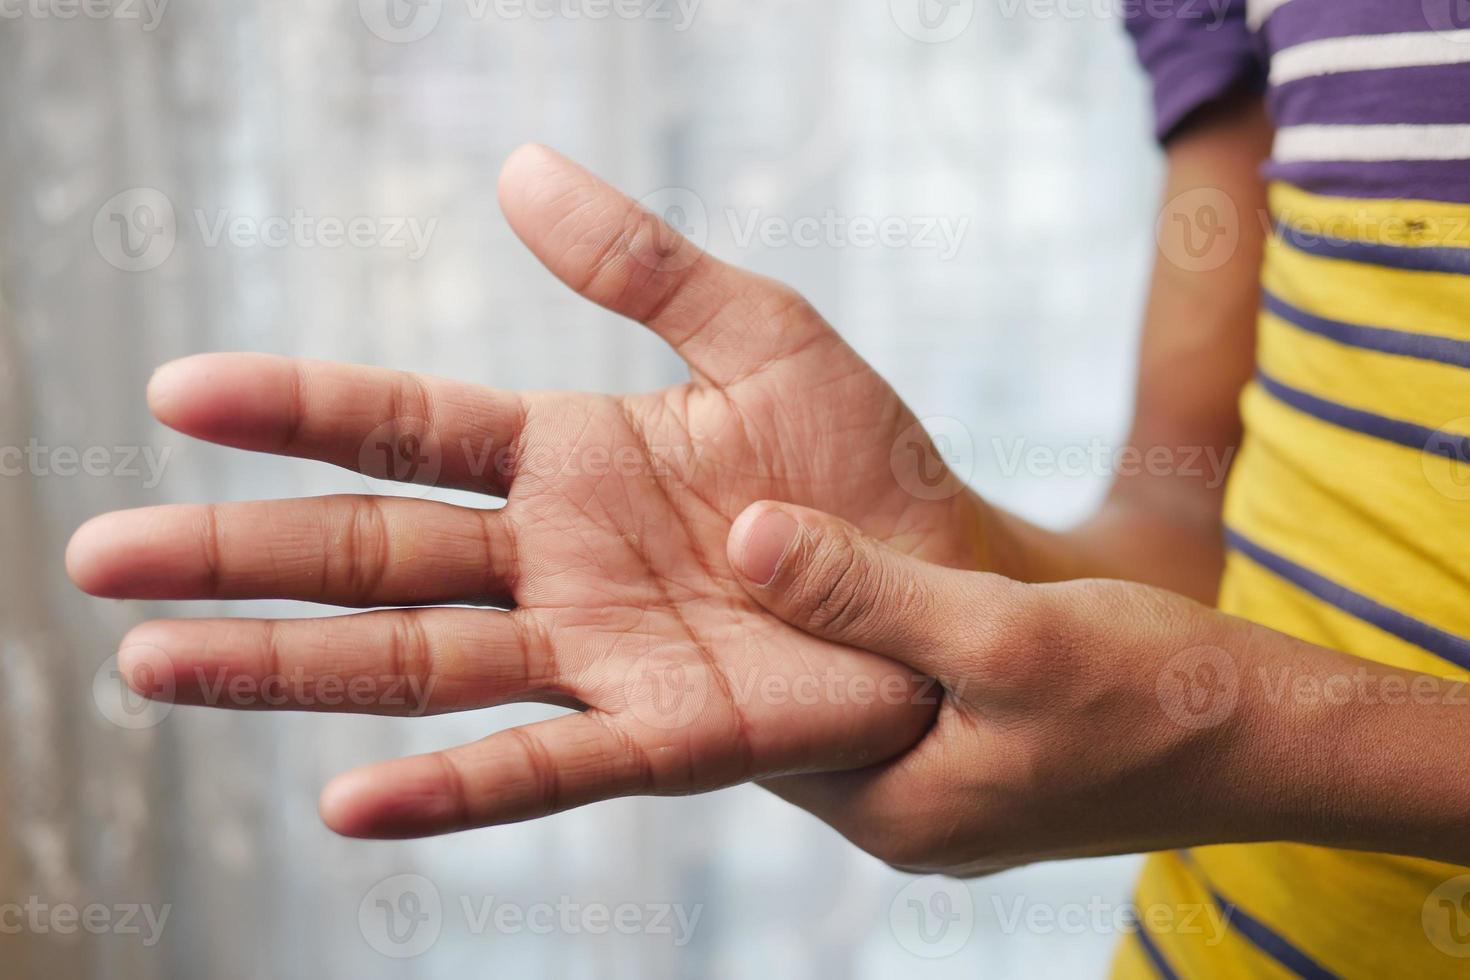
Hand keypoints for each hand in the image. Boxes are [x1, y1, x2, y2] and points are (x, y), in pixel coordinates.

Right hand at [67, 144, 990, 837]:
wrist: (951, 591)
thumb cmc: (868, 470)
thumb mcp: (767, 338)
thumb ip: (646, 264)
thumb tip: (517, 168)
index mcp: (570, 457)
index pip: (406, 428)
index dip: (298, 410)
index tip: (180, 392)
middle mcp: (557, 561)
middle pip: (372, 553)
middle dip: (239, 553)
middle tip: (101, 552)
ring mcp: (600, 654)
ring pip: (417, 663)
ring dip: (287, 666)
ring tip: (156, 664)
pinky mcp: (666, 735)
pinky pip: (542, 764)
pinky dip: (450, 788)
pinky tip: (348, 805)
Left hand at [723, 500, 1357, 874]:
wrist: (1279, 740)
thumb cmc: (1153, 688)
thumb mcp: (1002, 628)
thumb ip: (869, 591)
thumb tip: (745, 539)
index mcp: (894, 810)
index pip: (761, 732)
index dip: (723, 643)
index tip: (681, 557)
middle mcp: (909, 822)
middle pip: (803, 722)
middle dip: (772, 637)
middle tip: (717, 538)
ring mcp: (951, 804)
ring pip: (855, 710)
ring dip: (831, 638)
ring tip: (785, 549)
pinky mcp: (988, 774)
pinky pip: (905, 708)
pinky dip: (885, 650)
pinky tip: (875, 589)